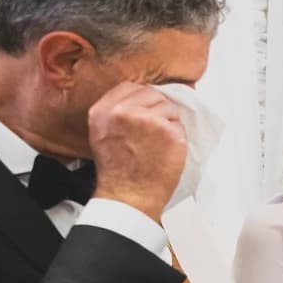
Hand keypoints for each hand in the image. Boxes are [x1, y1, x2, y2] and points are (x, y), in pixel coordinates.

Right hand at [86, 81, 187, 222]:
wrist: (129, 195)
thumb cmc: (118, 171)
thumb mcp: (102, 134)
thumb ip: (115, 112)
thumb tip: (139, 100)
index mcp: (103, 111)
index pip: (130, 87)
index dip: (142, 97)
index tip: (147, 108)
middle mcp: (123, 112)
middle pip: (152, 93)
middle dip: (158, 109)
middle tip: (154, 131)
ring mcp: (148, 120)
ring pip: (169, 108)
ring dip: (169, 123)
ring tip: (158, 144)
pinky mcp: (169, 132)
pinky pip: (180, 126)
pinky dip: (178, 137)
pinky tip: (166, 151)